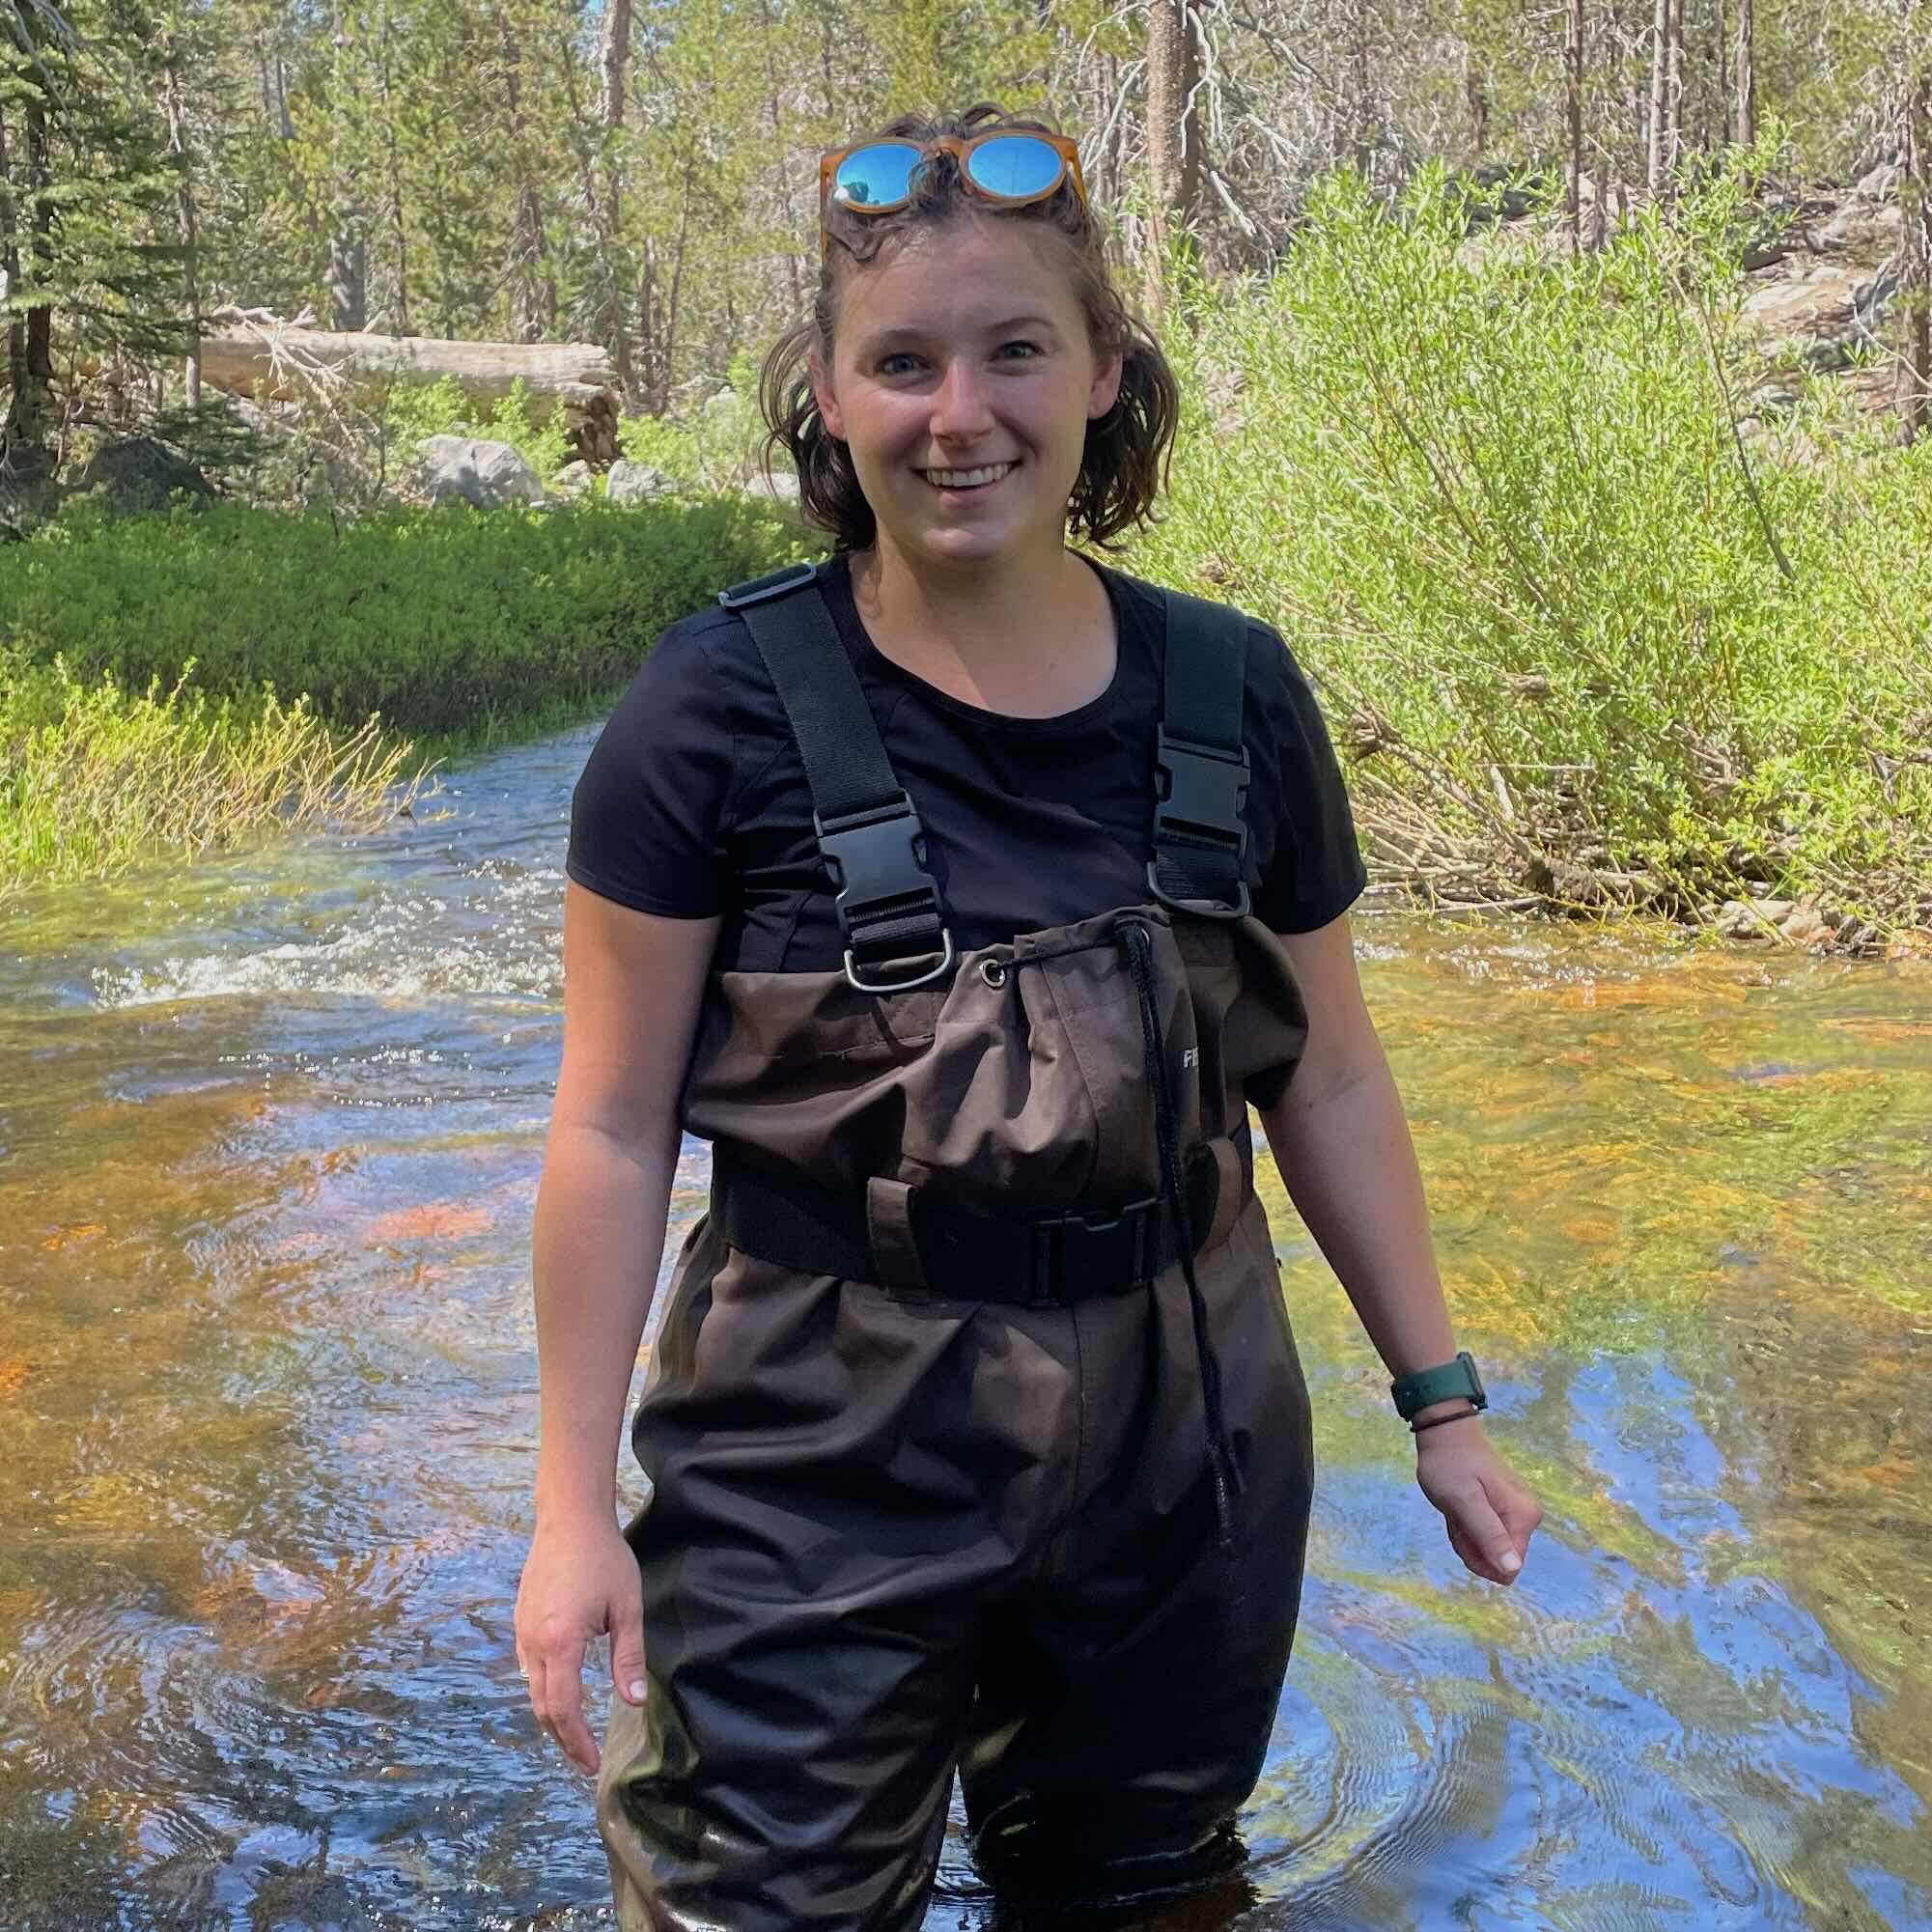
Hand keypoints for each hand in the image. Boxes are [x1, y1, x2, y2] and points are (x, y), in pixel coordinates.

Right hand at [514, 1513, 648, 1773]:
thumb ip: (628, 1658)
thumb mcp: (627, 1608)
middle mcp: (534, 1643)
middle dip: (563, 1738)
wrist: (570, 1519)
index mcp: (560, 1644)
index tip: (591, 1764)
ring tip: (575, 1732)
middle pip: (542, 1707)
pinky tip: (561, 1690)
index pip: (563, 1709)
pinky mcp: (520, 1620)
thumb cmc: (605, 1559)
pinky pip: (528, 1667)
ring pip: (532, 1689)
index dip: (576, 1742)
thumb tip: (633, 1704)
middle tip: (583, 1759)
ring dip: (552, 1715)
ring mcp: (522, 1631)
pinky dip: (543, 1689)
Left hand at [1412, 1415, 1542, 1584]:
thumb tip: (1513, 1569)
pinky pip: (1484, 1533)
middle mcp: (1527, 1518)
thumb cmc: (1450, 1464)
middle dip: (1470, 1544)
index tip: (1463, 1529)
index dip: (1478, 1557)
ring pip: (1488, 1547)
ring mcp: (1516, 1512)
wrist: (1445, 1431)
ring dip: (1465, 1534)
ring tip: (1456, 1507)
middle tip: (1456, 1514)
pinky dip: (1466, 1525)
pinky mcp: (1504, 1508)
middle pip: (1498, 1560)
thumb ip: (1489, 1535)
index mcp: (1523, 1518)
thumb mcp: (1464, 1501)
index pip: (1508, 1570)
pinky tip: (1458, 1506)